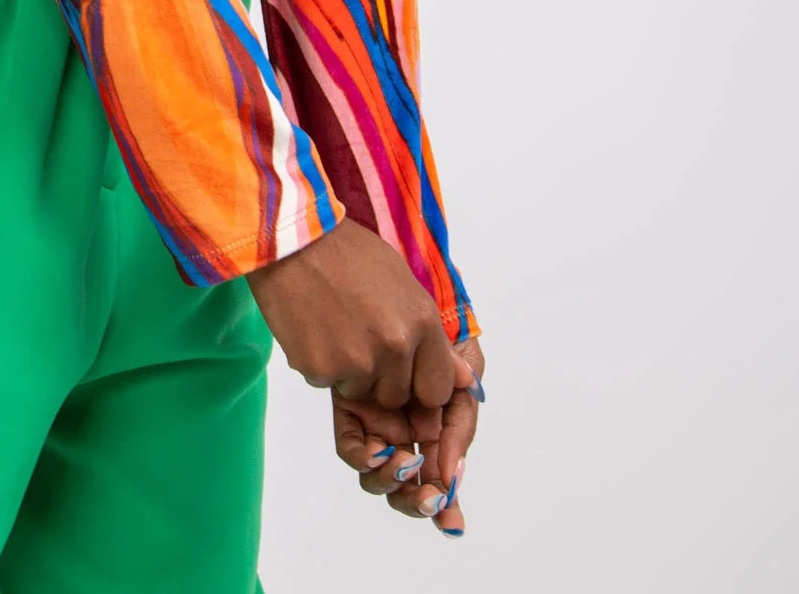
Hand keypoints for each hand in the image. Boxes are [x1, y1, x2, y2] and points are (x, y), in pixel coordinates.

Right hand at [245, 219, 480, 533]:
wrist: (293, 238)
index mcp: (421, 323)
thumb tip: (465, 378)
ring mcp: (357, 362)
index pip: (437, 389)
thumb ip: (432, 335)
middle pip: (396, 396)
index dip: (419, 383)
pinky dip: (319, 363)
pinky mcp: (319, 369)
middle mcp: (395, 347)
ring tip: (333, 326)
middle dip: (380, 377)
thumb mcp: (402, 282)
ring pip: (359, 392)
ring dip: (348, 372)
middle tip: (358, 336)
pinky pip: (325, 382)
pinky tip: (313, 328)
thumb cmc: (348, 252)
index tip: (404, 370)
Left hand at [332, 333, 483, 536]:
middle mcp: (404, 432)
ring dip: (390, 480)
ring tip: (404, 464)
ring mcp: (376, 423)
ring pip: (377, 473)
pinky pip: (351, 446)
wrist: (402, 291)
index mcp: (435, 428)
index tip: (449, 520)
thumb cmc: (441, 327)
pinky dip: (363, 457)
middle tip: (428, 499)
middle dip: (415, 501)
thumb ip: (460, 415)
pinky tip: (378, 452)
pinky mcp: (349, 408)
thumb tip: (453, 465)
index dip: (444, 504)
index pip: (438, 477)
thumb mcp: (464, 367)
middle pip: (405, 485)